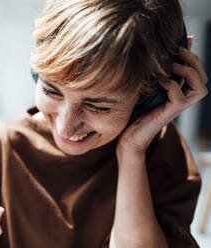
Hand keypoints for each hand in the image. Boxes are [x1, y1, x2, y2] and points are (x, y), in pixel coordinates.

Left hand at [118, 36, 208, 153]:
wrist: (127, 138)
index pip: (198, 72)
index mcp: (178, 92)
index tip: (181, 43)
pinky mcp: (167, 114)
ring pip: (200, 88)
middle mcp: (181, 99)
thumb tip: (154, 54)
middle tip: (177, 51)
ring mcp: (176, 108)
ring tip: (173, 65)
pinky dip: (172, 86)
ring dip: (189, 72)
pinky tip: (159, 81)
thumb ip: (152, 74)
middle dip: (193, 61)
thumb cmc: (133, 112)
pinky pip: (179, 98)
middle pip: (203, 78)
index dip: (193, 56)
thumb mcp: (144, 88)